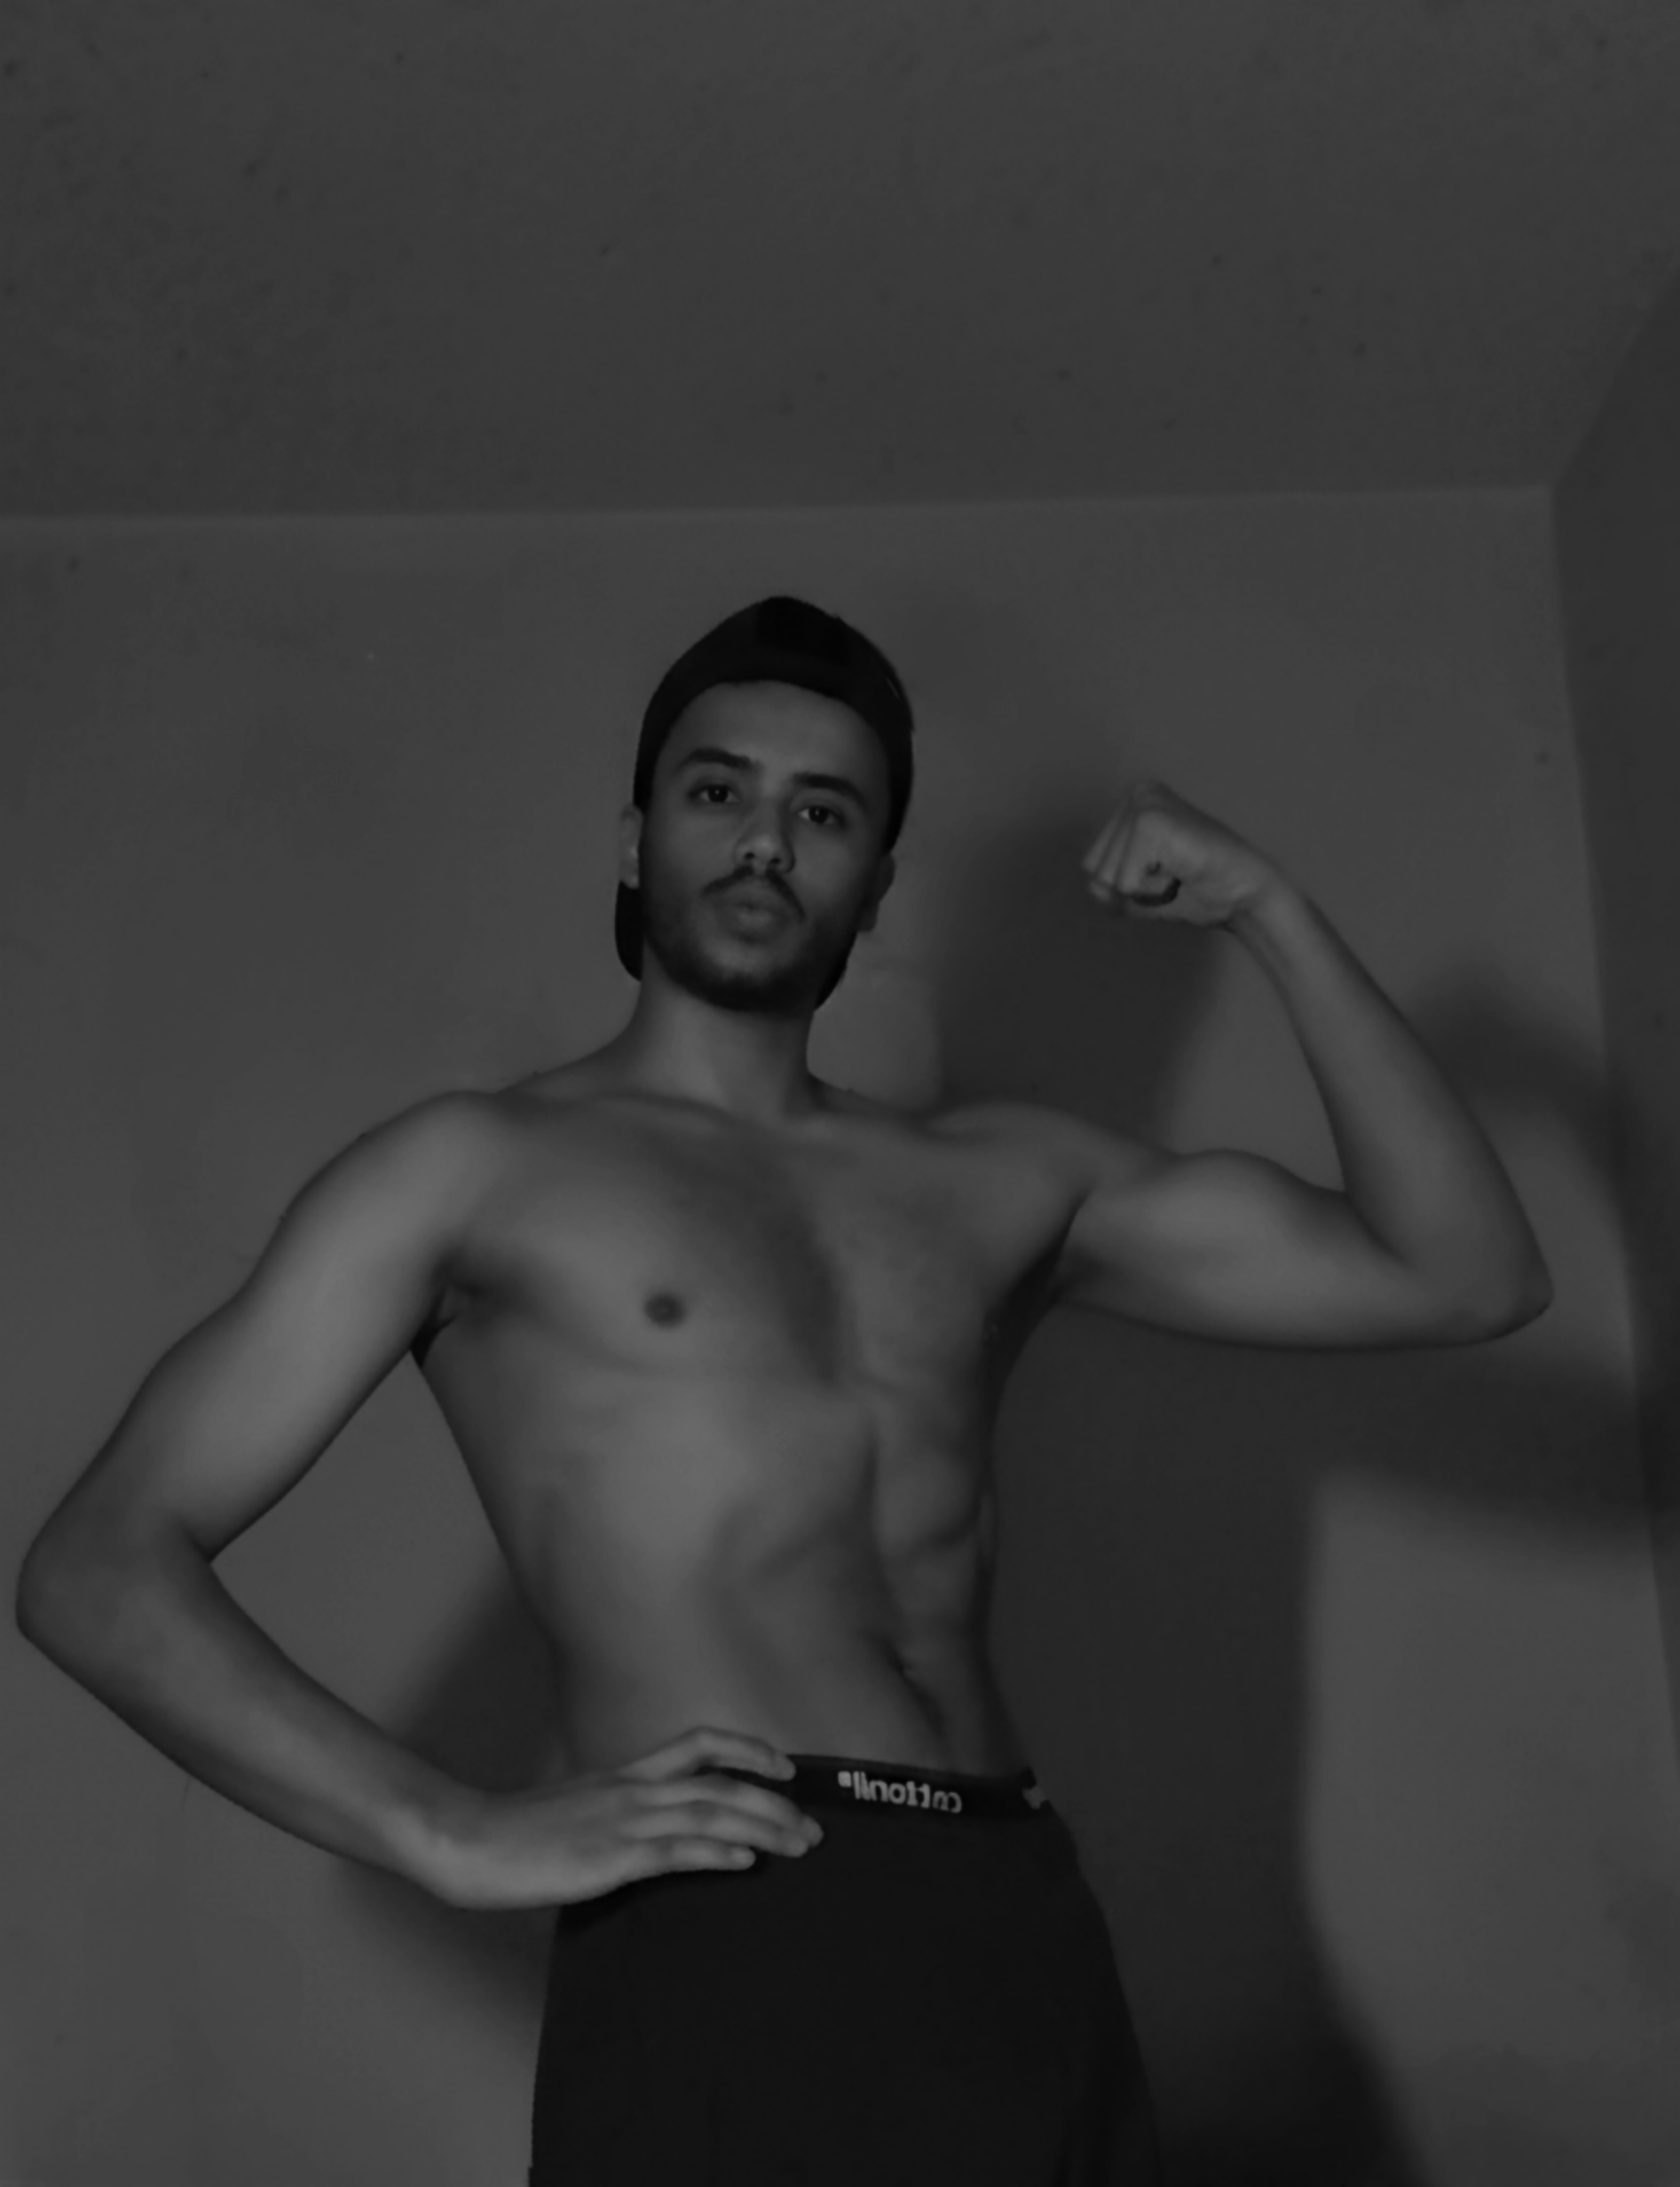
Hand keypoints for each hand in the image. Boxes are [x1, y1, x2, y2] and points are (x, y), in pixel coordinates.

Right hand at [425, 1725, 822, 1910]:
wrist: (469, 1840)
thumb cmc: (517, 1834)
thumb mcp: (577, 1811)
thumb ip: (616, 1816)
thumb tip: (647, 1836)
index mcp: (625, 1776)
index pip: (698, 1746)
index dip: (747, 1750)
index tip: (784, 1765)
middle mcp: (632, 1790)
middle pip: (720, 1784)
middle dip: (774, 1804)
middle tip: (813, 1827)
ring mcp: (622, 1822)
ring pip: (709, 1814)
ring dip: (762, 1828)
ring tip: (799, 1845)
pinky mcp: (608, 1857)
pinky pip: (673, 1851)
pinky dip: (714, 1854)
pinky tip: (743, 1862)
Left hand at [1082, 778, 1283, 929]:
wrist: (1247, 896)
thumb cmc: (1199, 891)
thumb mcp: (1138, 895)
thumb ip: (1105, 892)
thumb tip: (1096, 886)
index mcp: (1133, 803)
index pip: (1093, 865)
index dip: (1127, 886)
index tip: (1169, 874)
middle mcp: (1138, 793)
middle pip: (1095, 868)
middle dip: (1132, 888)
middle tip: (1176, 874)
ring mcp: (1145, 803)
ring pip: (1107, 876)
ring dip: (1144, 890)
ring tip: (1180, 872)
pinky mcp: (1151, 821)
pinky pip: (1125, 882)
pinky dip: (1152, 891)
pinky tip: (1183, 873)